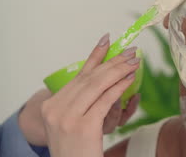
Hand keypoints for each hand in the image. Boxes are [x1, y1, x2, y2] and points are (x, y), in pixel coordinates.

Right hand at [41, 34, 140, 156]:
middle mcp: (56, 109)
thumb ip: (82, 103)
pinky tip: (130, 79)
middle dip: (112, 62)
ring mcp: (67, 117)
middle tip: (130, 52)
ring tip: (134, 62)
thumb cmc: (76, 149)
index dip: (95, 56)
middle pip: (90, 78)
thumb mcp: (72, 124)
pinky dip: (119, 86)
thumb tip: (108, 80)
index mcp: (51, 106)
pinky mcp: (83, 126)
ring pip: (97, 85)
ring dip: (119, 71)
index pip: (78, 76)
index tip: (107, 40)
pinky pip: (105, 99)